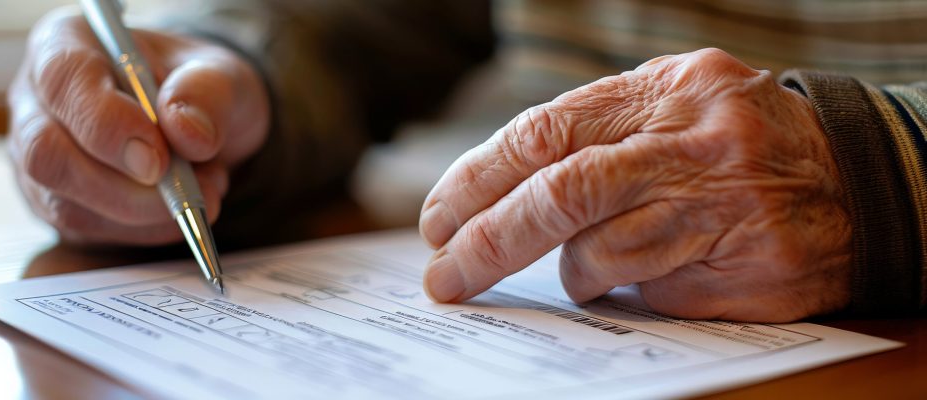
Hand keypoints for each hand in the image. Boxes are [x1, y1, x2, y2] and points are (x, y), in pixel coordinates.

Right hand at [8, 8, 268, 244]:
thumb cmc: (197, 89)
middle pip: (47, 155)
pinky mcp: (56, 204)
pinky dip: (145, 231)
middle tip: (192, 190)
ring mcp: (38, 159)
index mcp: (65, 45)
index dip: (108, 125)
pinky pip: (88, 233)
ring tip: (203, 188)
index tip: (159, 159)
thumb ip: (208, 94)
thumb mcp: (222, 75)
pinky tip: (181, 208)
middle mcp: (37, 102)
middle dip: (124, 187)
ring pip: (66, 205)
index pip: (63, 81)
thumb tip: (188, 133)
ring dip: (145, 214)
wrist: (198, 126)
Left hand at [418, 48, 851, 321]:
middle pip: (563, 192)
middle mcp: (694, 141)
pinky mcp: (747, 266)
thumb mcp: (672, 105)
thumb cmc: (736, 144)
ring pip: (603, 251)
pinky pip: (652, 288)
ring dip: (575, 269)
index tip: (438, 218)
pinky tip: (651, 271)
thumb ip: (598, 132)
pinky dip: (629, 286)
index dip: (480, 178)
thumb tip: (498, 190)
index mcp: (664, 90)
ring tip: (586, 265)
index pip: (546, 132)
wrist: (858, 180)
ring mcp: (725, 206)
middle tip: (446, 274)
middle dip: (490, 239)